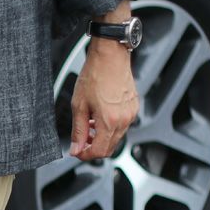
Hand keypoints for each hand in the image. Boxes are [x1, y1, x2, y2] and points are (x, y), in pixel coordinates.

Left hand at [69, 42, 139, 160]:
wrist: (110, 54)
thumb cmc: (95, 74)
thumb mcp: (79, 106)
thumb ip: (78, 131)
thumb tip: (76, 149)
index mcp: (110, 121)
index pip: (98, 152)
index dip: (85, 155)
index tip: (77, 151)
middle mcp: (124, 120)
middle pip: (108, 148)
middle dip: (93, 147)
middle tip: (81, 139)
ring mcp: (131, 114)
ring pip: (115, 138)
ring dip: (101, 137)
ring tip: (88, 125)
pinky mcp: (133, 107)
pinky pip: (121, 126)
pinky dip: (110, 127)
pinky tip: (99, 117)